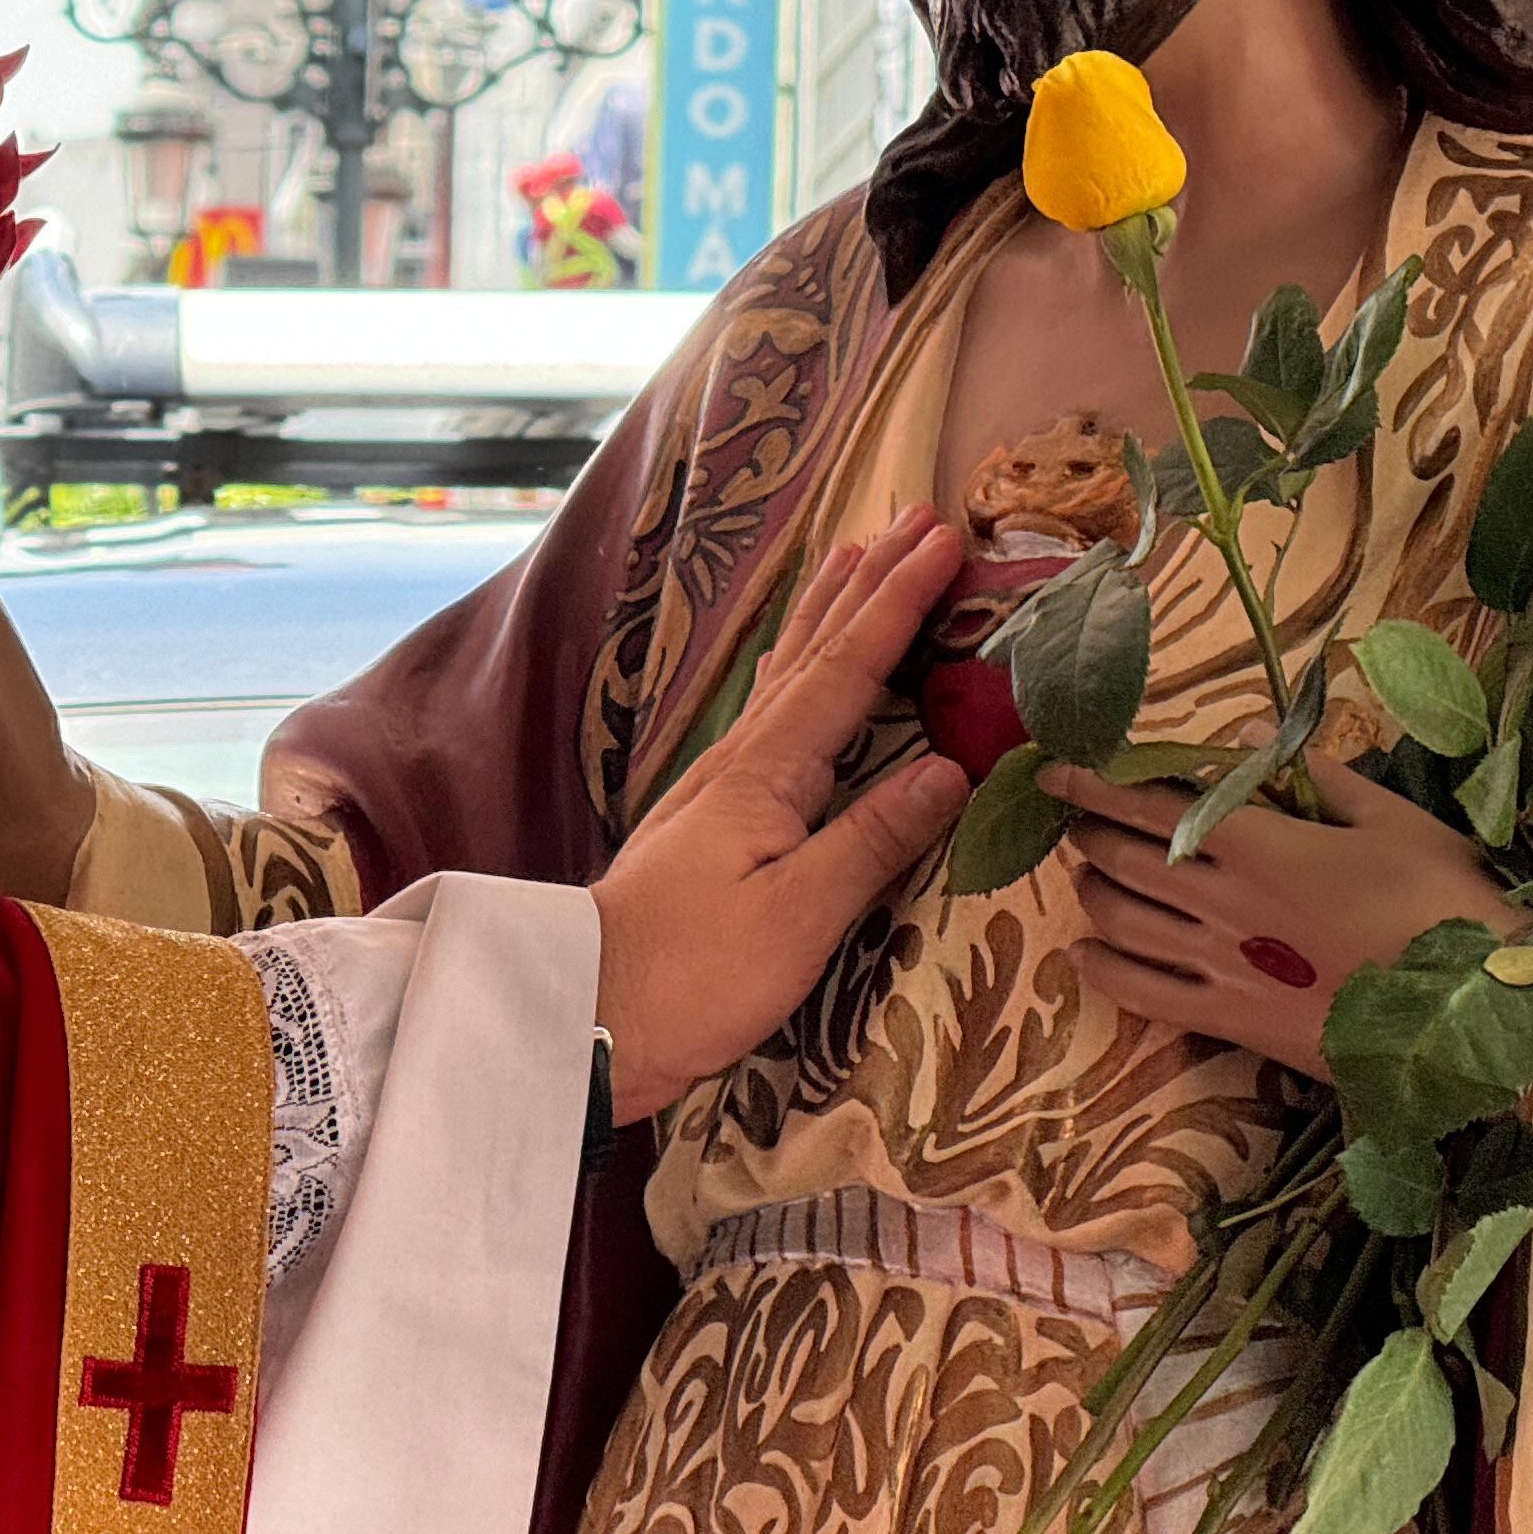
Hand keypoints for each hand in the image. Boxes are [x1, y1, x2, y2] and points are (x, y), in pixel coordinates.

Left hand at [594, 508, 974, 1119]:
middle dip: (867, 584)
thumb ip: (872, 840)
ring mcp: (719, 788)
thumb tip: (950, 767)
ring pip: (786, 676)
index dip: (898, 603)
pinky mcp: (711, 821)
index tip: (944, 539)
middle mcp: (740, 762)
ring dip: (829, 615)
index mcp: (766, 774)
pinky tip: (796, 678)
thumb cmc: (692, 977)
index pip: (847, 669)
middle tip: (913, 517)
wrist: (582, 1016)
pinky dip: (798, 673)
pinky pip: (771, 716)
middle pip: (813, 651)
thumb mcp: (798, 917)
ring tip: (855, 560)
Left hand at [1041, 749, 1527, 1081]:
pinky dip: (1099, 970)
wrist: (1487, 1019)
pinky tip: (1086, 954)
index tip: (1054, 765)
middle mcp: (1225, 902)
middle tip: (1079, 819)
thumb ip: (1316, 776)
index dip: (1092, 781)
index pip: (1149, 801)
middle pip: (1121, 857)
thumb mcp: (1393, 821)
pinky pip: (1141, 996)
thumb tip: (1249, 739)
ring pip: (1118, 921)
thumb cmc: (1450, 907)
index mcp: (1261, 843)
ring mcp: (1224, 967)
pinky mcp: (1234, 1023)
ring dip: (1090, 892)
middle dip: (1088, 831)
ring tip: (1088, 875)